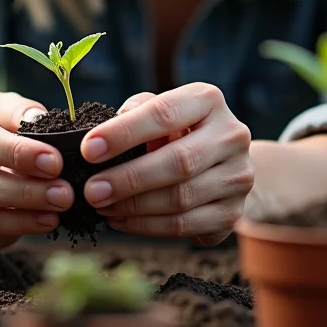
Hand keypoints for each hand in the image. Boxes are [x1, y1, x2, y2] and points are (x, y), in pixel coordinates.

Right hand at [0, 92, 74, 251]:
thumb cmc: (0, 136)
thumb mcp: (5, 114)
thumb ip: (19, 111)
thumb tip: (38, 117)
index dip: (20, 152)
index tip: (55, 161)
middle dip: (29, 187)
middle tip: (64, 190)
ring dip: (30, 207)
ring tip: (61, 203)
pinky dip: (24, 224)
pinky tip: (49, 219)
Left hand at [80, 84, 253, 245]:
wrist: (224, 161)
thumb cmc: (178, 129)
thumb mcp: (161, 108)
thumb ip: (136, 112)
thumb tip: (102, 135)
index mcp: (207, 100)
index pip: (164, 113)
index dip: (124, 132)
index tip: (89, 150)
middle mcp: (231, 135)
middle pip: (178, 162)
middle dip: (127, 179)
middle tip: (91, 191)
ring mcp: (237, 176)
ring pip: (180, 198)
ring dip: (134, 206)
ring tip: (102, 206)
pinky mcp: (232, 212)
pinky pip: (185, 225)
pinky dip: (147, 226)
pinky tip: (121, 220)